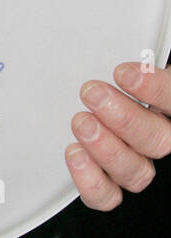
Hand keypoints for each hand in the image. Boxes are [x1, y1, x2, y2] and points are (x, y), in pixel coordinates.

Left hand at [66, 62, 170, 208]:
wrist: (88, 95)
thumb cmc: (109, 72)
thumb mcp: (123, 57)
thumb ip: (131, 55)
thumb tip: (120, 42)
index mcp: (165, 104)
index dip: (156, 90)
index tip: (124, 73)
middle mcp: (158, 136)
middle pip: (158, 141)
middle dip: (125, 118)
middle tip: (93, 95)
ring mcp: (136, 161)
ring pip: (137, 172)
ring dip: (107, 148)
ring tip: (81, 122)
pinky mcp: (109, 181)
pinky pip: (108, 195)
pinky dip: (91, 181)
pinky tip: (75, 154)